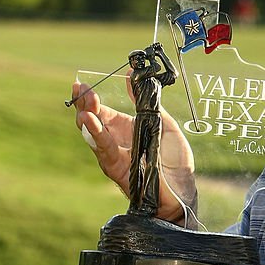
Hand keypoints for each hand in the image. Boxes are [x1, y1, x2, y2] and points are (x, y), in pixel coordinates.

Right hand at [72, 80, 195, 220]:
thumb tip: (133, 75)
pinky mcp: (117, 168)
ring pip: (92, 134)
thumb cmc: (175, 160)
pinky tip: (90, 120)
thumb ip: (146, 101)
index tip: (82, 82)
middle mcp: (115, 141)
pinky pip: (104, 150)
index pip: (102, 110)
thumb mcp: (164, 123)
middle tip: (81, 89)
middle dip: (85, 104)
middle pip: (92, 120)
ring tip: (84, 103)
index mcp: (125, 128)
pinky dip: (96, 134)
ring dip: (86, 118)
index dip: (91, 98)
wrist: (183, 189)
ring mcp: (114, 155)